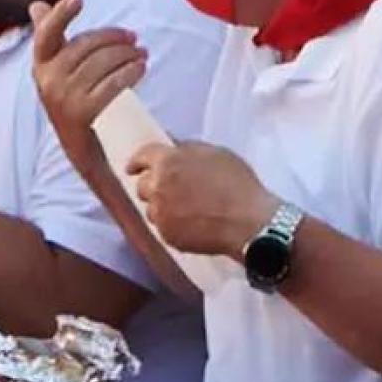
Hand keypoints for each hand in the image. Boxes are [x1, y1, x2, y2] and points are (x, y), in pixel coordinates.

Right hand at [29, 0, 145, 174]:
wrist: (82, 150)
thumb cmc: (73, 101)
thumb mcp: (56, 71)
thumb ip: (49, 37)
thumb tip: (36, 6)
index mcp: (41, 66)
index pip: (47, 34)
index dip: (61, 14)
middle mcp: (48, 81)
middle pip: (86, 45)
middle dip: (114, 38)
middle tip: (134, 38)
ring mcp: (64, 98)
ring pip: (103, 62)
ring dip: (127, 54)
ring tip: (141, 54)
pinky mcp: (84, 113)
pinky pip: (113, 83)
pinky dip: (131, 72)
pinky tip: (140, 67)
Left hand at [125, 142, 277, 257]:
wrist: (248, 222)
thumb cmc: (237, 184)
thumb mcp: (216, 154)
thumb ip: (188, 149)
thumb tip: (172, 146)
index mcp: (168, 161)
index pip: (143, 156)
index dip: (137, 161)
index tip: (132, 168)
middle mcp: (158, 186)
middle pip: (142, 186)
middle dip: (153, 187)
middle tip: (170, 191)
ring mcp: (161, 213)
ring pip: (151, 209)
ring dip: (162, 208)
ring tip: (186, 211)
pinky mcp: (167, 235)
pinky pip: (163, 228)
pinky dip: (173, 225)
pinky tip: (192, 225)